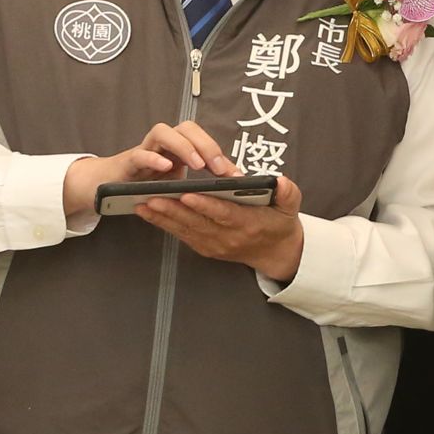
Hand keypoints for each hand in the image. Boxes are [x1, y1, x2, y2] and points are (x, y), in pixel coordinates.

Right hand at [62, 121, 236, 217]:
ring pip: (164, 132)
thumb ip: (202, 181)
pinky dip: (153, 157)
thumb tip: (234, 183)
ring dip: (183, 146)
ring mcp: (146, 148)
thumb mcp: (178, 182)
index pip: (203, 139)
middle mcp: (164, 142)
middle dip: (205, 144)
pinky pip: (140, 153)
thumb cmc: (147, 181)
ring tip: (197, 165)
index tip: (235, 174)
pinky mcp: (129, 160)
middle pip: (187, 128)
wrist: (109, 185)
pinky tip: (166, 166)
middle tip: (217, 167)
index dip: (220, 154)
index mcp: (179, 146)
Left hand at [136, 176, 304, 282]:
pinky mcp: (205, 248)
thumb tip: (280, 181)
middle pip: (197, 223)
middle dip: (173, 210)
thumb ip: (287, 193)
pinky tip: (148, 212)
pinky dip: (164, 224)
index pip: (224, 214)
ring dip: (163, 218)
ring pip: (185, 230)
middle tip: (152, 197)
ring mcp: (214, 245)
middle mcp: (228, 238)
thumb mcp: (290, 206)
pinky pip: (182, 235)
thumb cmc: (280, 223)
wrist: (276, 253)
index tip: (187, 194)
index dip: (205, 205)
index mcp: (248, 224)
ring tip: (142, 204)